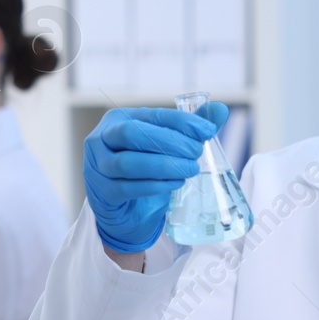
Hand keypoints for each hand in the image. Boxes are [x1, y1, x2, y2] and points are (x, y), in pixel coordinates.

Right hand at [82, 103, 227, 252]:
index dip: (181, 122)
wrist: (125, 210)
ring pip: (128, 163)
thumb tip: (220, 109)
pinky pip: (127, 187)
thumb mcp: (166, 146)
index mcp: (119, 119)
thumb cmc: (146, 170)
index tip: (208, 131)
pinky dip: (155, 185)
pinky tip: (175, 183)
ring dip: (164, 166)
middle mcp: (102, 139)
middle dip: (169, 141)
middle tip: (196, 152)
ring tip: (190, 169)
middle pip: (132, 133)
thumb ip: (189, 129)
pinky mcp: (103, 192)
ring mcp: (98, 166)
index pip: (151, 115)